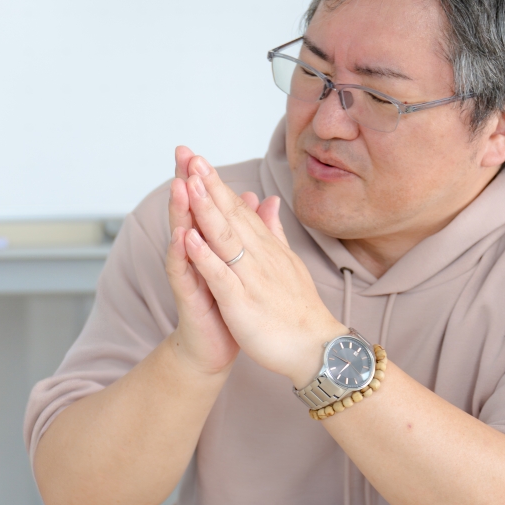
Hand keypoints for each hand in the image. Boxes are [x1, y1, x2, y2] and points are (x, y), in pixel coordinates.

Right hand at [165, 146, 268, 376]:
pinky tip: (181, 236)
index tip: (196, 152)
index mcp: (210, 245)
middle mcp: (194, 255)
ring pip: (182, 237)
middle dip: (184, 183)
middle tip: (181, 154)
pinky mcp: (188, 297)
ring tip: (179, 185)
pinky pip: (183, 273)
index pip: (205, 205)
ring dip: (179, 212)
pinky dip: (182, 254)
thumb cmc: (227, 305)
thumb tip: (255, 197)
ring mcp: (188, 275)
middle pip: (188, 212)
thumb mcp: (242, 261)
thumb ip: (246, 228)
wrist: (215, 347)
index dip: (201, 179)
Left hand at [178, 154, 344, 383]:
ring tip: (188, 183)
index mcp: (265, 249)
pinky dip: (205, 256)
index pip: (238, 210)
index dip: (218, 185)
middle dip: (209, 185)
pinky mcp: (243, 302)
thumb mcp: (286, 263)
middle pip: (230, 215)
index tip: (199, 160)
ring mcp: (251, 278)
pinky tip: (189, 238)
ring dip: (206, 210)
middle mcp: (259, 257)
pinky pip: (221, 276)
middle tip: (190, 155)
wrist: (316, 349)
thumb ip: (273, 232)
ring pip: (225, 238)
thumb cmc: (298, 310)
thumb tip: (269, 201)